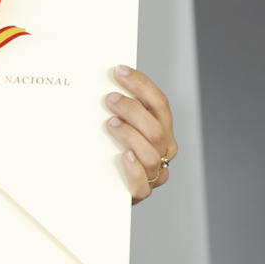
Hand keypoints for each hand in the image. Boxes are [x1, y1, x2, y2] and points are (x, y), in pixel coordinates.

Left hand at [107, 65, 176, 203]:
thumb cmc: (110, 149)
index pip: (159, 103)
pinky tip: (123, 156)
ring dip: (130, 134)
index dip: (141, 85)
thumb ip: (119, 108)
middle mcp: (164, 150)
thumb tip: (102, 81)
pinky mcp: (141, 193)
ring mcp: (154, 172)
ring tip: (110, 124)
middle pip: (156, 126)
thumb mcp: (119, 125)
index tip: (120, 71)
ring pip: (151, 152)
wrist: (100, 187)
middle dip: (133, 108)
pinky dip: (134, 168)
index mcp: (163, 129)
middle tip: (110, 99)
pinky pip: (142, 182)